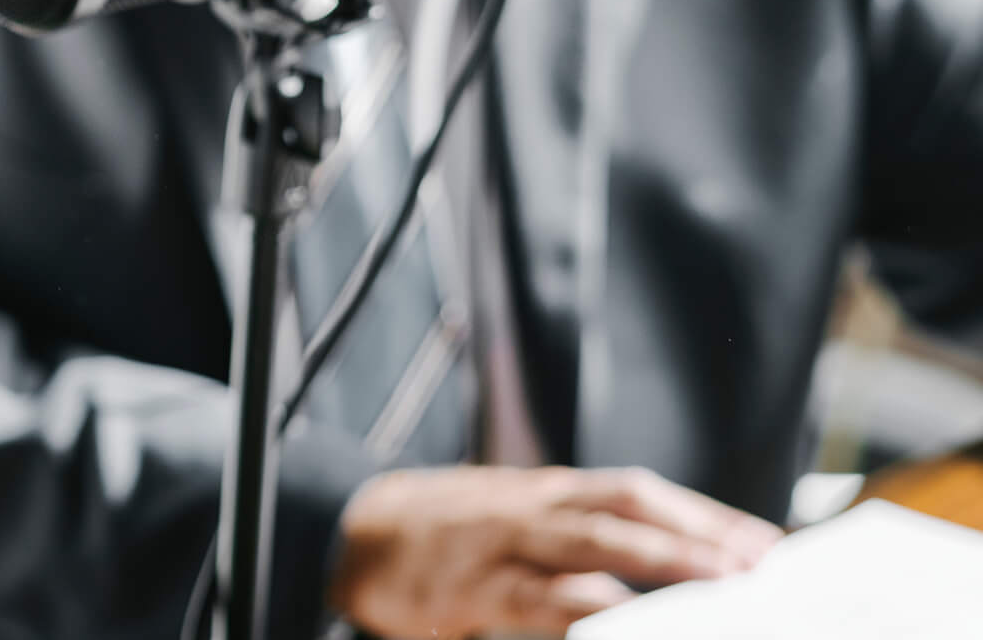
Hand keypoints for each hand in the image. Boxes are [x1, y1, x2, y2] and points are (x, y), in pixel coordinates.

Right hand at [328, 465, 781, 638]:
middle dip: (691, 537)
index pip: (634, 493)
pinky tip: (615, 626)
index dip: (702, 515)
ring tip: (709, 587)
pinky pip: (532, 605)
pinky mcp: (467, 593)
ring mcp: (496, 550)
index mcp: (544, 493)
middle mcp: (526, 510)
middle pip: (617, 511)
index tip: (767, 543)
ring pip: (581, 552)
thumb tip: (681, 561)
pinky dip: (580, 616)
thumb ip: (578, 535)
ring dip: (650, 567)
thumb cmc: (452, 535)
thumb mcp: (515, 517)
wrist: (352, 534)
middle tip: (755, 564)